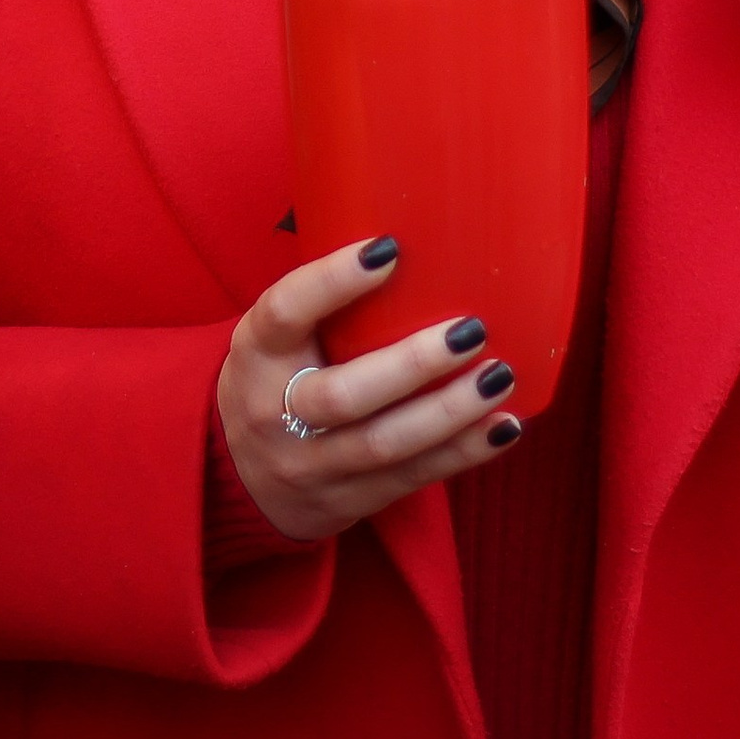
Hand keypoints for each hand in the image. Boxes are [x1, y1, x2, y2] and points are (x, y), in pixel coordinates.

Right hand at [218, 237, 520, 540]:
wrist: (235, 480)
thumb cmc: (275, 377)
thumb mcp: (275, 337)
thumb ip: (323, 301)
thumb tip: (408, 238)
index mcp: (257, 352)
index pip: (286, 311)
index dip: (334, 281)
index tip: (389, 249)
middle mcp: (275, 410)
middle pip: (343, 395)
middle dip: (412, 365)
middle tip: (470, 330)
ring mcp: (311, 464)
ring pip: (384, 444)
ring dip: (450, 412)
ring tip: (499, 376)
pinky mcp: (348, 500)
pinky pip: (411, 478)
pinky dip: (463, 452)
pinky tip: (504, 425)